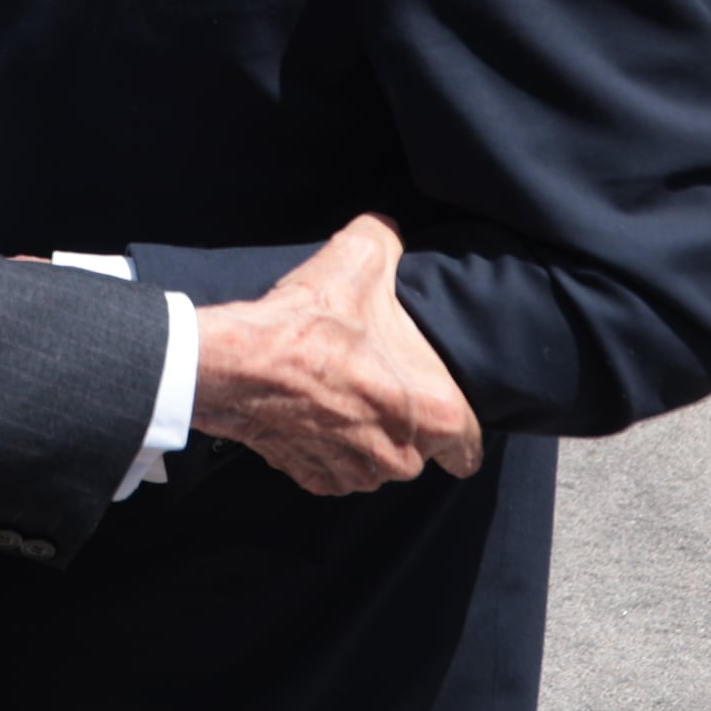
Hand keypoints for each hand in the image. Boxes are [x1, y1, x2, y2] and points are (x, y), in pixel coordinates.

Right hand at [191, 214, 483, 497]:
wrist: (240, 363)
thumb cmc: (311, 319)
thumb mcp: (364, 254)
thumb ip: (391, 240)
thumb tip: (389, 232)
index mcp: (437, 413)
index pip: (471, 448)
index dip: (457, 421)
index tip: (436, 402)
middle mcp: (404, 457)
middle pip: (420, 451)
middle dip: (403, 422)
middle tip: (377, 380)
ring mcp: (357, 475)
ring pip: (376, 462)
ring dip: (365, 436)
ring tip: (340, 392)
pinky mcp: (315, 479)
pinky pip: (335, 468)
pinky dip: (327, 446)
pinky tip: (312, 409)